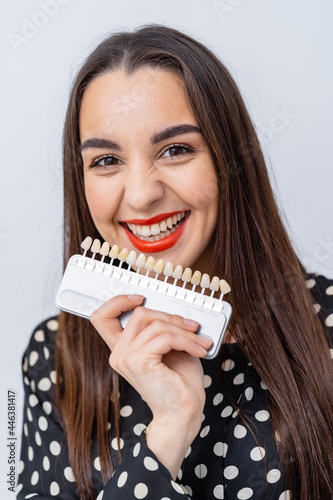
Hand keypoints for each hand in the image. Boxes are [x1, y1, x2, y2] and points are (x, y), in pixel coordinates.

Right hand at [90, 294, 211, 476]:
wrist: (183, 413)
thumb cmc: (178, 383)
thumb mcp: (169, 347)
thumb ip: (162, 328)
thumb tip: (176, 310)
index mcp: (123, 349)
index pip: (102, 317)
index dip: (118, 301)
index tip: (140, 298)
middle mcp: (119, 353)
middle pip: (140, 314)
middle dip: (171, 317)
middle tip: (192, 327)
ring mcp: (126, 357)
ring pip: (156, 324)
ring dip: (184, 331)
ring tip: (199, 342)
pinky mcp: (138, 362)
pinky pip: (165, 336)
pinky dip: (187, 340)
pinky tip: (198, 349)